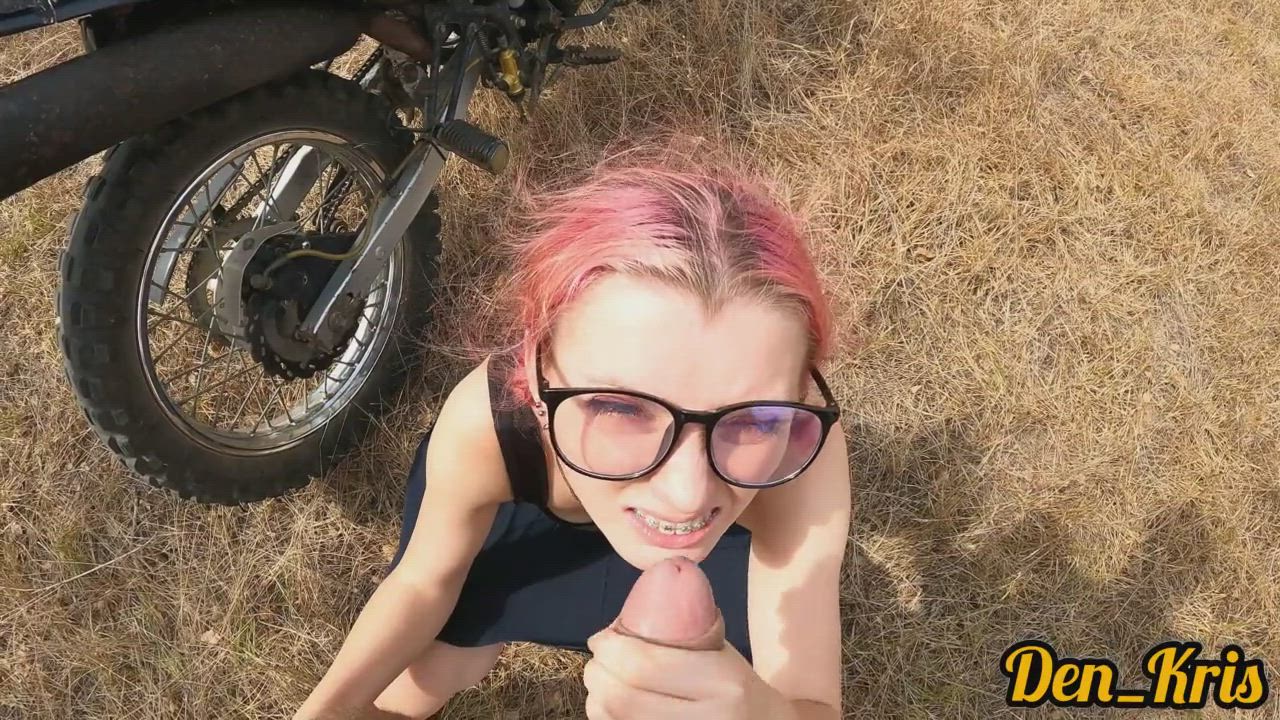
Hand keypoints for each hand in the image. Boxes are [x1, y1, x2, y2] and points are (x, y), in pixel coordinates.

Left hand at [583, 624, 769, 719]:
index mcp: (721, 682)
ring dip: (596, 697)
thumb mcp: (721, 656)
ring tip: (601, 682)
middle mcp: (705, 718)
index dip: (610, 649)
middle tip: (597, 659)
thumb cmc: (739, 688)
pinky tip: (611, 706)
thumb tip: (628, 616)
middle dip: (597, 673)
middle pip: (622, 697)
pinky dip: (607, 717)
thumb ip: (683, 636)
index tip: (602, 637)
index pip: (644, 665)